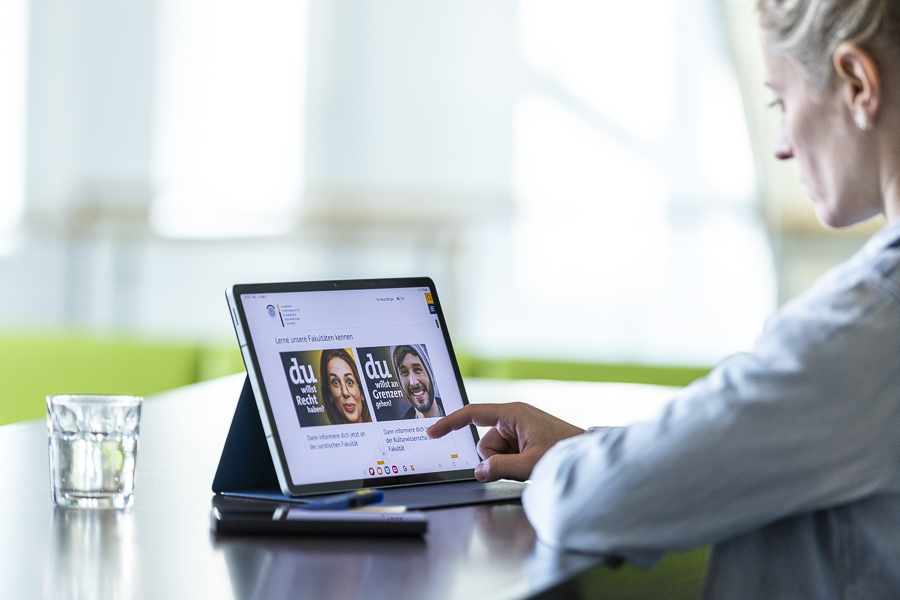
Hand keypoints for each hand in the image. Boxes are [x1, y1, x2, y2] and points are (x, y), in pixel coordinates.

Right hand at [426, 403, 583, 482]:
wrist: (586, 456)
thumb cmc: (564, 451)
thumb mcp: (530, 464)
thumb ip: (500, 468)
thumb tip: (479, 471)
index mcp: (512, 413)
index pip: (472, 414)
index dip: (450, 423)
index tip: (433, 432)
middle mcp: (513, 418)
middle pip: (484, 443)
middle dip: (496, 459)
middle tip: (521, 465)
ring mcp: (518, 429)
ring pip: (494, 453)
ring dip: (507, 463)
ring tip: (530, 465)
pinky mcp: (523, 439)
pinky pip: (505, 455)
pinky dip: (514, 464)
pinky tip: (530, 464)